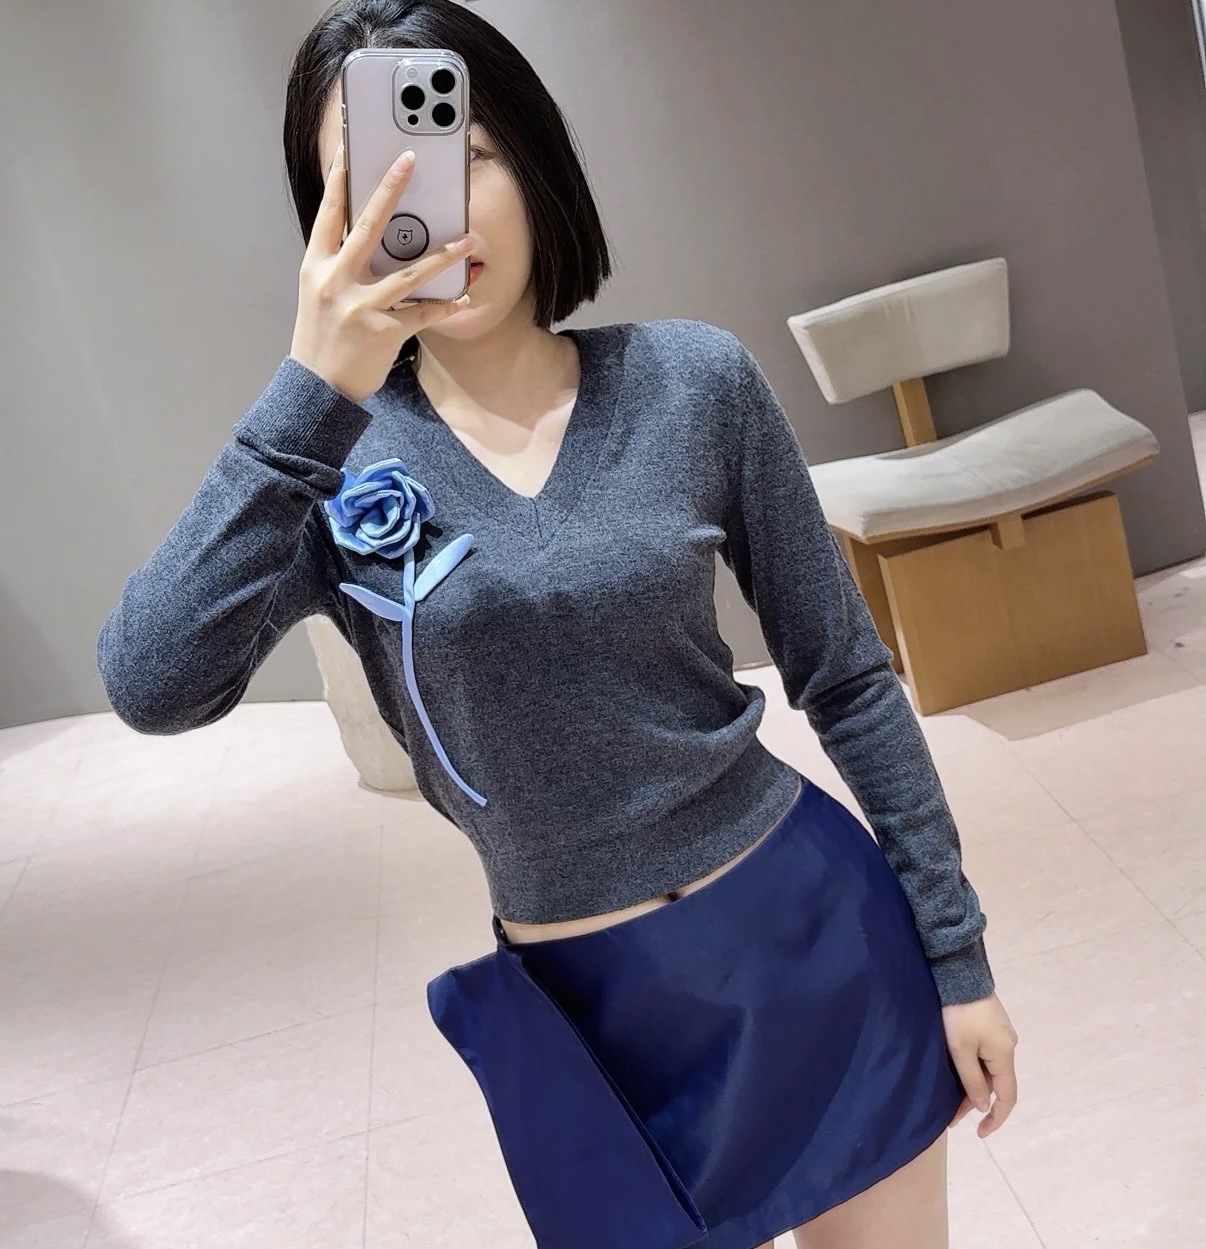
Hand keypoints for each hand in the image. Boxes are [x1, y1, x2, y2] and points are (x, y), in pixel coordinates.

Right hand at [289, 141, 473, 404]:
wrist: (317, 387)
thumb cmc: (321, 337)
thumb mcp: (319, 293)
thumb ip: (339, 264)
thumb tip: (368, 236)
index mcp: (317, 265)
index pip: (329, 212)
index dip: (340, 178)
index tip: (351, 147)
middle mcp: (337, 280)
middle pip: (368, 225)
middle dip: (390, 188)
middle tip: (410, 159)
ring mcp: (361, 306)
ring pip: (409, 273)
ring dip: (443, 256)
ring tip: (467, 241)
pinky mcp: (384, 331)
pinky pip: (423, 313)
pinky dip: (446, 306)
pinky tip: (464, 298)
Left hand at [943, 992, 1017, 1136]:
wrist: (959, 972)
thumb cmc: (958, 1013)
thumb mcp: (960, 1049)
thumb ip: (972, 1080)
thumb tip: (985, 1106)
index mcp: (1005, 1054)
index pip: (1007, 1096)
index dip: (996, 1118)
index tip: (980, 1134)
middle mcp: (1008, 1046)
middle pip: (995, 1083)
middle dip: (974, 1102)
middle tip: (950, 1117)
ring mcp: (1000, 1034)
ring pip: (988, 1070)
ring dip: (972, 1086)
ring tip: (948, 1099)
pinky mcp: (990, 1025)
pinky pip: (984, 1056)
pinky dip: (972, 1069)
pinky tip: (957, 1074)